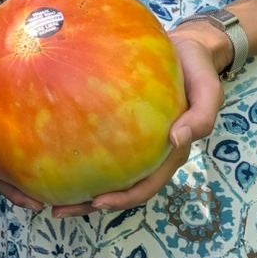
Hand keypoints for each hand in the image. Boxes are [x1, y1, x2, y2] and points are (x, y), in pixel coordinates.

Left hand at [44, 24, 225, 216]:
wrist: (189, 48)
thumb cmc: (198, 70)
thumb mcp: (210, 91)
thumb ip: (202, 116)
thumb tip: (177, 140)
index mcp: (171, 153)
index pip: (146, 185)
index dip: (123, 199)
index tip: (96, 203)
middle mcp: (150, 153)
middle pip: (119, 187)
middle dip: (89, 203)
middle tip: (57, 209)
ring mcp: (135, 141)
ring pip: (105, 172)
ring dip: (79, 188)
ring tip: (46, 196)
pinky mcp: (119, 123)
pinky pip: (98, 142)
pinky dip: (78, 152)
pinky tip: (51, 150)